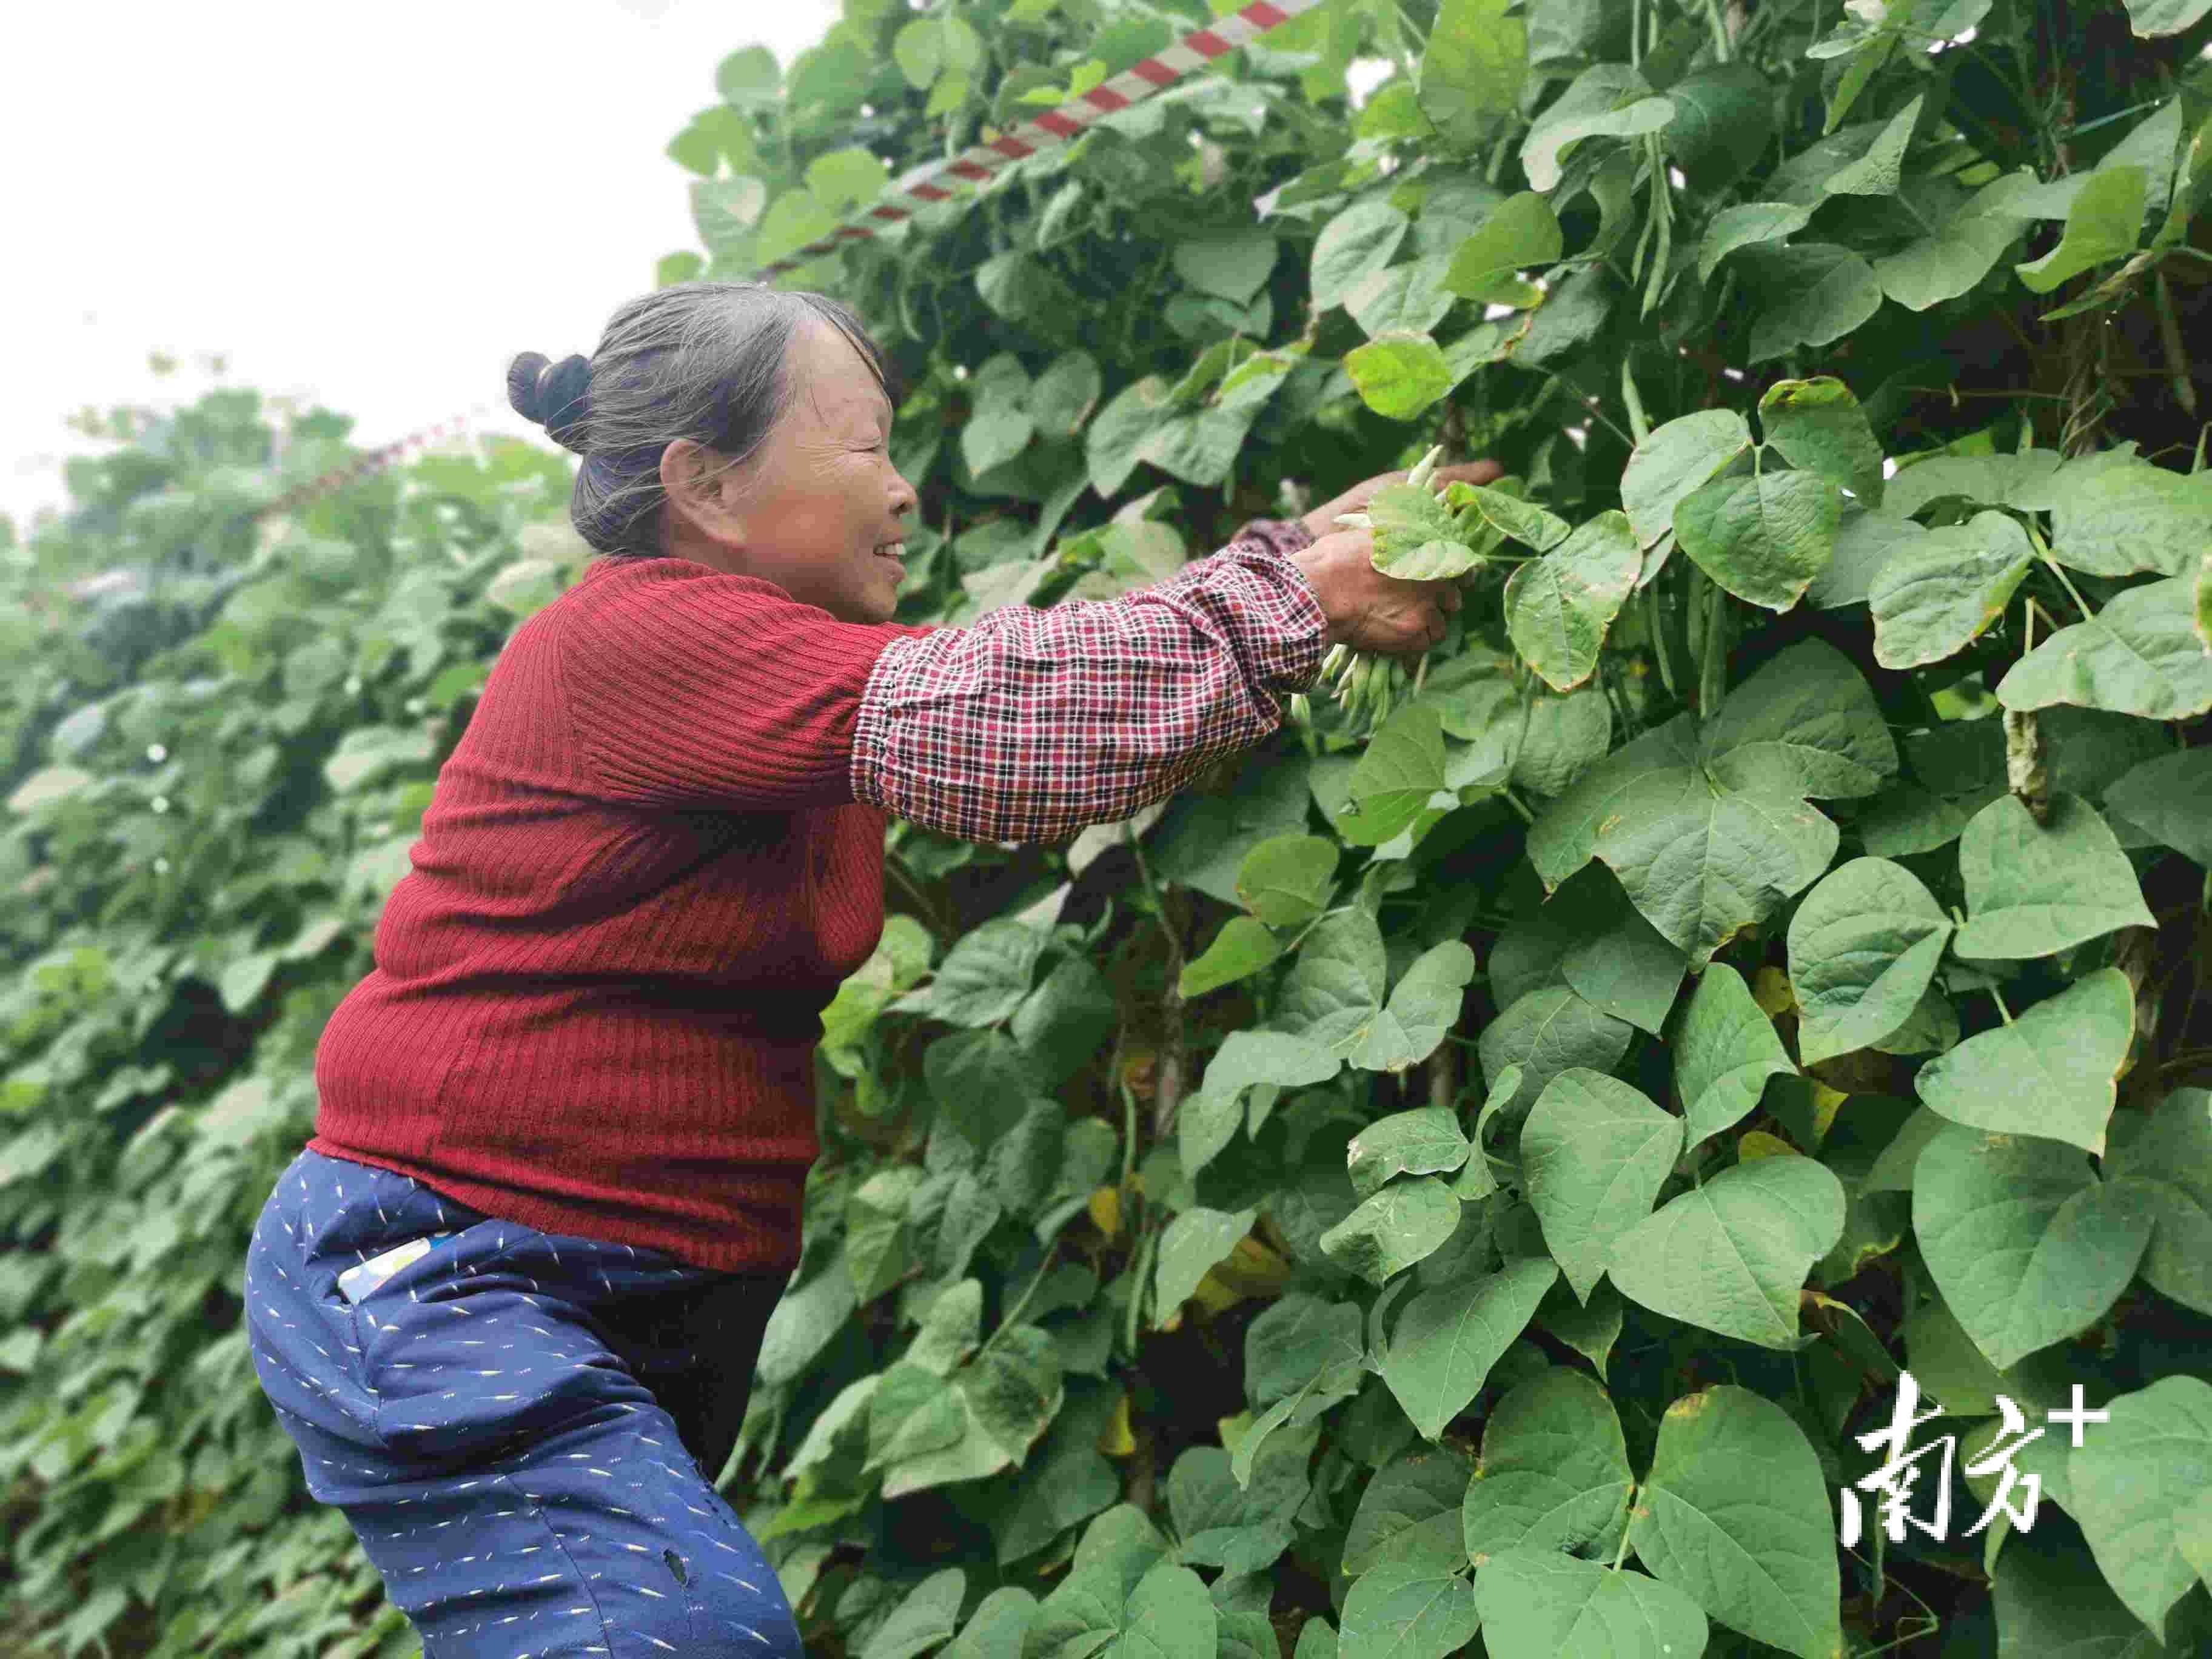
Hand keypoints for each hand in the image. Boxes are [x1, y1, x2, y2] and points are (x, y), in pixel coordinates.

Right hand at [1290, 454, 1501, 657]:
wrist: (1321, 590)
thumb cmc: (1339, 556)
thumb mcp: (1375, 529)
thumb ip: (1404, 531)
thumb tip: (1419, 526)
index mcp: (1429, 548)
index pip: (1465, 564)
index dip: (1460, 574)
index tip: (1452, 580)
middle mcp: (1436, 576)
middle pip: (1454, 597)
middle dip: (1439, 601)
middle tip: (1416, 602)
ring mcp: (1427, 606)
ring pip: (1442, 621)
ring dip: (1428, 621)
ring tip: (1403, 620)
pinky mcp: (1415, 633)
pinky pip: (1428, 641)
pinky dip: (1416, 640)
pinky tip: (1398, 634)